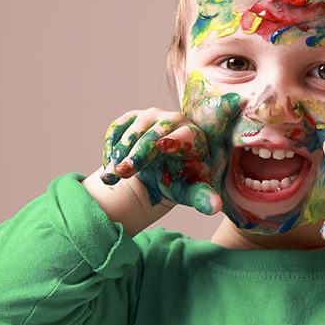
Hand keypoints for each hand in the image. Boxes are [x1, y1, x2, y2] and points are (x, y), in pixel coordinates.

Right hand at [100, 108, 221, 214]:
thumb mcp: (191, 191)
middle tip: (124, 172)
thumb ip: (203, 198)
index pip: (185, 134)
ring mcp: (152, 117)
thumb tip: (215, 208)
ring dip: (121, 152)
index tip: (162, 146)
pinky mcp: (132, 118)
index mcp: (195, 135)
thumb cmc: (181, 181)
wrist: (158, 174)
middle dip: (139, 152)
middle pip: (155, 131)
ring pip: (134, 129)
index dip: (175, 140)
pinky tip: (108, 166)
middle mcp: (174, 120)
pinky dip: (111, 146)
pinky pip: (118, 128)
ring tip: (111, 175)